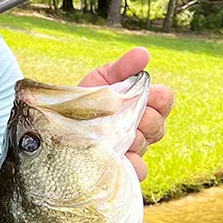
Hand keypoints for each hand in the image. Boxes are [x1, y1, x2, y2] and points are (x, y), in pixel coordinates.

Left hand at [79, 47, 174, 181]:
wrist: (58, 123)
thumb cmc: (86, 99)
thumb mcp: (102, 78)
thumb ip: (123, 67)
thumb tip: (143, 54)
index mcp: (143, 104)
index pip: (165, 99)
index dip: (157, 98)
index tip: (143, 95)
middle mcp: (142, 128)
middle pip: (157, 125)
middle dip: (141, 118)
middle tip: (121, 116)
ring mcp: (133, 148)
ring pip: (145, 144)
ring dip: (130, 138)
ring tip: (111, 134)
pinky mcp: (122, 167)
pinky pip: (138, 169)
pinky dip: (131, 163)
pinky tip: (117, 156)